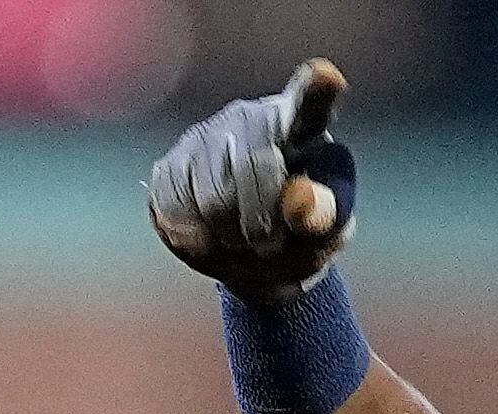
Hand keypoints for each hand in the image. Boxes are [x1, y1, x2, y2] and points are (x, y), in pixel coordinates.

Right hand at [147, 59, 357, 301]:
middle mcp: (251, 119)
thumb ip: (323, 216)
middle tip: (270, 244)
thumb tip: (299, 195)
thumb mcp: (324, 234)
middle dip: (265, 221)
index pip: (311, 104)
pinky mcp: (170, 165)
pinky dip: (198, 239)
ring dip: (232, 237)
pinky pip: (178, 210)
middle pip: (255, 167)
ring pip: (214, 199)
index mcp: (302, 128)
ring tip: (242, 240)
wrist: (251, 253)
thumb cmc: (300, 235)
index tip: (327, 76)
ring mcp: (206, 137)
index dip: (317, 90)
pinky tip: (210, 234)